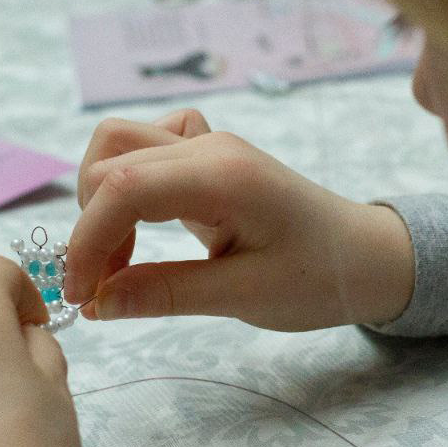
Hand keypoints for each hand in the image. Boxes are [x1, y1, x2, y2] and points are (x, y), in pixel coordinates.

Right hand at [66, 109, 415, 330]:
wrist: (367, 257)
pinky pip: (148, 146)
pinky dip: (127, 183)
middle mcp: (211, 147)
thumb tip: (96, 303)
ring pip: (121, 143)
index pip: (124, 186)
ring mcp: (210, 144)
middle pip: (111, 157)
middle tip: (103, 287)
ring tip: (122, 260)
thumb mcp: (244, 297)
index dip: (87, 239)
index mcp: (224, 176)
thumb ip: (166, 293)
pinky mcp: (209, 156)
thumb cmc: (320, 278)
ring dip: (101, 197)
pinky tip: (145, 227)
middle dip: (89, 223)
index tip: (80, 295)